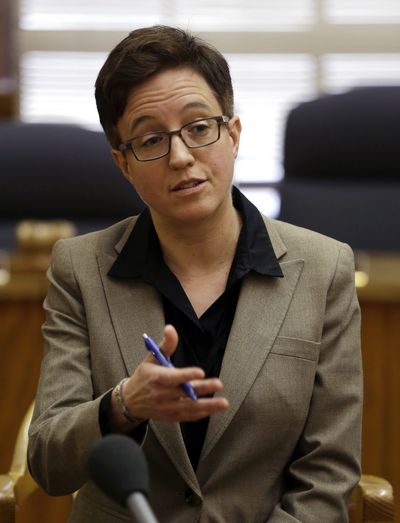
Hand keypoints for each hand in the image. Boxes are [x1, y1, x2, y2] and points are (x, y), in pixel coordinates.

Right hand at [111, 325, 228, 428]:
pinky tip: (213, 409)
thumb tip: (170, 328)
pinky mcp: (170, 417)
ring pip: (189, 408)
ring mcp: (166, 408)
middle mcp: (160, 394)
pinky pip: (187, 416)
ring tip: (223, 403)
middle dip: (202, 388)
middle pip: (184, 392)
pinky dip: (201, 414)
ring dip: (208, 406)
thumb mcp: (152, 357)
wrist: (130, 401)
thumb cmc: (144, 376)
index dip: (186, 375)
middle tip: (219, 384)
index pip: (172, 377)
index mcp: (155, 377)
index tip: (200, 372)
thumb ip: (166, 344)